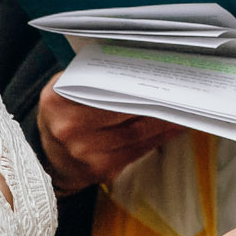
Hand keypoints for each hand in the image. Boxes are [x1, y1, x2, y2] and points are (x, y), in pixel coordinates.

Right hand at [38, 78, 182, 195]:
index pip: (104, 88)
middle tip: (180, 87)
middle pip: (125, 112)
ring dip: (165, 120)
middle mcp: (70, 130)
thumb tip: (136, 64)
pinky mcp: (103, 170)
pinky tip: (174, 125)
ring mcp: (86, 154)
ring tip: (184, 105)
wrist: (50, 159)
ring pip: (137, 133)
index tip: (158, 72)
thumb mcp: (64, 88)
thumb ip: (90, 75)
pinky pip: (139, 150)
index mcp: (58, 101)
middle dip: (156, 100)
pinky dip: (160, 137)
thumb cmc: (63, 114)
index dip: (135, 82)